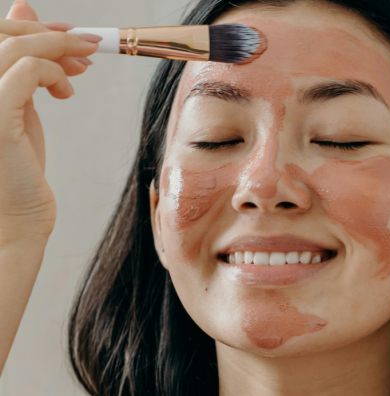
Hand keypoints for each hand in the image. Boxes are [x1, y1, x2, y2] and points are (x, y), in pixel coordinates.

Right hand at [0, 0, 99, 244]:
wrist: (15, 220)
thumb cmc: (16, 170)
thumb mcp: (18, 107)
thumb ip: (19, 66)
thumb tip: (25, 13)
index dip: (30, 25)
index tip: (68, 34)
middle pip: (0, 35)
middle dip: (48, 33)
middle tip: (85, 45)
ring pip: (14, 48)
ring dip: (58, 48)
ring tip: (83, 66)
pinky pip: (25, 71)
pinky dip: (53, 72)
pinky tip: (66, 92)